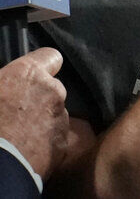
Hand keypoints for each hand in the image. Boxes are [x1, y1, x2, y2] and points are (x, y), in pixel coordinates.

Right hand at [0, 48, 68, 178]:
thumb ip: (5, 83)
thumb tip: (6, 86)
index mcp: (28, 74)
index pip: (50, 57)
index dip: (43, 67)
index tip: (31, 78)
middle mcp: (52, 91)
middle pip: (53, 89)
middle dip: (40, 99)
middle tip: (17, 115)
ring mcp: (61, 118)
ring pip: (56, 115)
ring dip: (44, 122)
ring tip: (21, 137)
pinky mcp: (64, 145)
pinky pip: (60, 139)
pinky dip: (48, 144)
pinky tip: (30, 152)